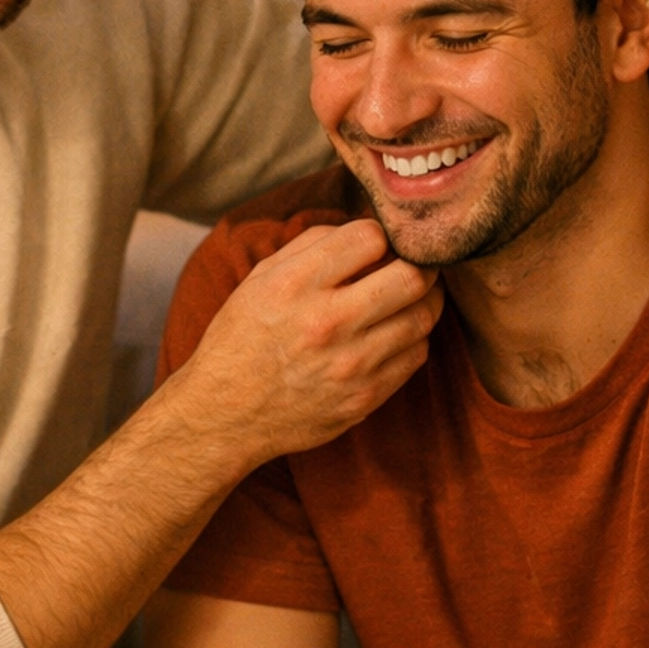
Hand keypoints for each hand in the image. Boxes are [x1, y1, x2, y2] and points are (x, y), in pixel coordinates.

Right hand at [176, 220, 441, 472]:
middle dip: (419, 264)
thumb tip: (364, 232)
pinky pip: (415, 356)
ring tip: (410, 296)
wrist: (224, 415)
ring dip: (424, 300)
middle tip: (414, 264)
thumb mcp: (259, 280)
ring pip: (423, 317)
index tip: (375, 245)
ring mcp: (351, 365)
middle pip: (412, 277)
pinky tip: (395, 333)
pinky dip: (412, 337)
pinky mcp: (365, 397)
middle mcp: (326, 322)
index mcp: (295, 285)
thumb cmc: (240, 340)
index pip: (369, 238)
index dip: (377, 235)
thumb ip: (312, 245)